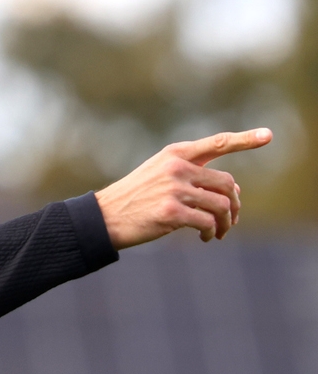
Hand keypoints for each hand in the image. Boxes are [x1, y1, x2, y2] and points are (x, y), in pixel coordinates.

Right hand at [95, 128, 272, 249]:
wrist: (106, 216)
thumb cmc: (137, 197)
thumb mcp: (161, 175)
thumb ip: (195, 175)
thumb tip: (234, 189)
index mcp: (174, 154)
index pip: (217, 144)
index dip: (245, 140)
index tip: (268, 135)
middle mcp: (176, 167)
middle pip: (227, 183)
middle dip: (235, 204)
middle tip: (231, 219)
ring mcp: (173, 189)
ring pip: (221, 205)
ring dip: (226, 223)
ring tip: (219, 232)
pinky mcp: (171, 212)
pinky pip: (208, 223)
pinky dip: (213, 233)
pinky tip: (206, 238)